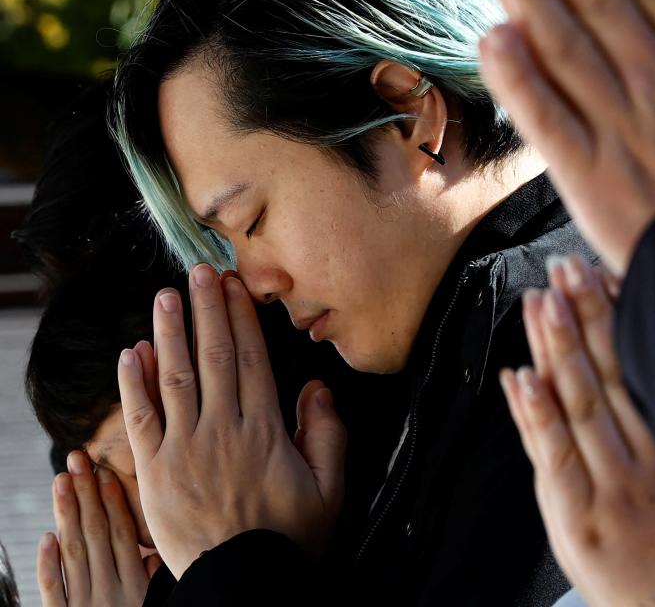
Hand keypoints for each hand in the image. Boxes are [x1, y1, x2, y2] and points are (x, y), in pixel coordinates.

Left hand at [37, 451, 149, 606]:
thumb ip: (152, 582)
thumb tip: (153, 552)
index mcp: (134, 587)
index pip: (121, 535)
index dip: (112, 502)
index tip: (105, 472)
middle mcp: (108, 592)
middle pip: (95, 534)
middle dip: (87, 495)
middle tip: (77, 461)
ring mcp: (83, 606)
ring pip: (73, 552)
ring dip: (66, 514)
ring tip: (61, 482)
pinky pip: (53, 591)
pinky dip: (48, 564)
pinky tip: (46, 537)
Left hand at [117, 264, 345, 577]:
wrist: (242, 582)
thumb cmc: (287, 536)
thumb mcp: (329, 489)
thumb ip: (327, 435)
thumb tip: (316, 389)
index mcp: (263, 430)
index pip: (250, 360)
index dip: (242, 319)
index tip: (235, 286)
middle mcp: (222, 429)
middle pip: (213, 357)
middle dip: (206, 310)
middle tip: (199, 271)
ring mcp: (184, 448)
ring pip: (176, 378)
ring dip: (170, 332)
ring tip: (165, 296)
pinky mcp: (154, 472)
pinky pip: (141, 420)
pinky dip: (134, 384)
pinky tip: (133, 352)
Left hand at [501, 254, 654, 606]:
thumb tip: (647, 354)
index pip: (641, 364)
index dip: (617, 314)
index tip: (597, 269)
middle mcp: (645, 457)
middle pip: (610, 373)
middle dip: (584, 316)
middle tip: (565, 268)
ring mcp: (610, 487)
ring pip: (580, 404)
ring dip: (557, 349)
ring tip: (540, 301)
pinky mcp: (577, 518)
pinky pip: (552, 456)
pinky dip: (534, 414)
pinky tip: (521, 377)